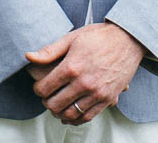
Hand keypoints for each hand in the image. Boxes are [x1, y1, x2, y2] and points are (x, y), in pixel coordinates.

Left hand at [25, 22, 144, 122]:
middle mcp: (83, 82)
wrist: (128, 40)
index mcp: (72, 66)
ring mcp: (96, 93)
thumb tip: (29, 57)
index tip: (40, 87)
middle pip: (54, 104)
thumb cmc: (100, 37)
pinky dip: (75, 119)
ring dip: (59, 112)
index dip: (38, 89)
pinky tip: (70, 114)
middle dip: (46, 102)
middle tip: (47, 97)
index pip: (44, 88)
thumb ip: (49, 51)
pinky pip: (87, 117)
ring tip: (57, 106)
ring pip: (70, 113)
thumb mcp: (72, 38)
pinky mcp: (107, 99)